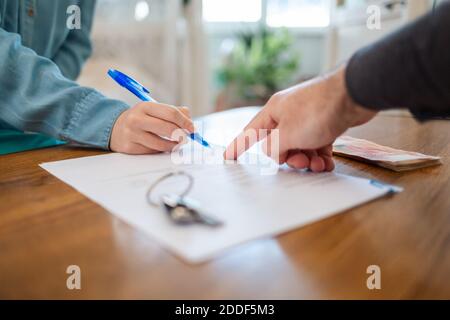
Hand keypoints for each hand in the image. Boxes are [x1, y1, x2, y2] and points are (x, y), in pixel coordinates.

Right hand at [110, 102, 193, 153]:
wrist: (116, 128)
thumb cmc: (141, 119)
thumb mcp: (153, 110)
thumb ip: (173, 112)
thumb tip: (190, 119)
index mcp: (145, 106)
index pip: (171, 113)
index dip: (185, 122)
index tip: (193, 128)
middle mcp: (137, 119)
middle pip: (168, 129)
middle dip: (181, 135)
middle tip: (186, 138)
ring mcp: (132, 134)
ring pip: (161, 144)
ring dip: (173, 145)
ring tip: (177, 143)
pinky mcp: (130, 148)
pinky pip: (153, 152)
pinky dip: (161, 150)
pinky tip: (162, 146)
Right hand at [224, 67, 376, 171]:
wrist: (354, 95)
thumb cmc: (317, 111)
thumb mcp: (288, 135)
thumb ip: (274, 148)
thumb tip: (273, 153)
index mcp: (273, 112)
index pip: (250, 132)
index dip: (238, 146)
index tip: (228, 158)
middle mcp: (288, 114)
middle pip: (279, 144)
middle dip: (290, 158)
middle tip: (302, 162)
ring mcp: (307, 119)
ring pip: (300, 147)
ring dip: (308, 160)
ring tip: (319, 165)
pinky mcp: (325, 124)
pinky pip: (317, 146)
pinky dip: (320, 157)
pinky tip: (328, 164)